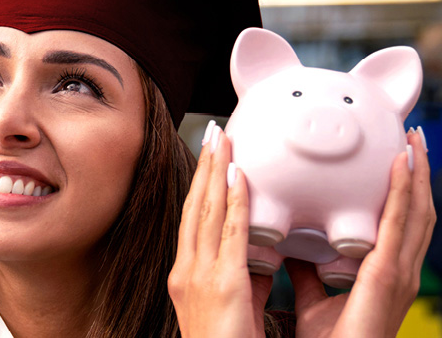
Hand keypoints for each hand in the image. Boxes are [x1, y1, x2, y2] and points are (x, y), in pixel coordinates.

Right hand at [170, 124, 273, 337]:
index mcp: (186, 277)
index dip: (200, 185)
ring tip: (222, 139)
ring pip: (207, 211)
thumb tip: (256, 259)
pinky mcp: (221, 283)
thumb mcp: (230, 309)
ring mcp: (198, 276)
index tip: (209, 157)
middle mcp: (185, 271)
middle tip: (213, 133)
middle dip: (203, 168)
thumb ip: (240, 281)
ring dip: (215, 172)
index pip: (193, 220)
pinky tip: (238, 176)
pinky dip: (232, 201)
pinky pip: (229, 233)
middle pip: (194, 207)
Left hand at [288, 128, 435, 337]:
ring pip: (417, 212)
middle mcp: (399, 271)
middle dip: (419, 175)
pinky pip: (399, 225)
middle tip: (414, 139)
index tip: (400, 159)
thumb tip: (293, 251)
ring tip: (415, 141)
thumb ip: (307, 275)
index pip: (402, 223)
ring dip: (418, 174)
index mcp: (385, 275)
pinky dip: (405, 192)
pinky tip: (403, 166)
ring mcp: (399, 274)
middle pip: (418, 212)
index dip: (405, 191)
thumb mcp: (314, 300)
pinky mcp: (389, 276)